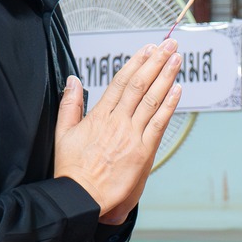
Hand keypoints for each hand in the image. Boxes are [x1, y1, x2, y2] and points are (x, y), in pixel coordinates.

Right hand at [54, 43, 181, 225]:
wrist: (80, 197)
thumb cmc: (71, 170)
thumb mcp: (63, 133)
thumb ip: (70, 104)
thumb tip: (73, 80)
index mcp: (99, 116)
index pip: (121, 82)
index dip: (136, 63)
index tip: (148, 48)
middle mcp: (117, 122)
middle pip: (139, 84)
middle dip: (156, 62)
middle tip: (169, 44)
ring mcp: (131, 135)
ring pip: (151, 99)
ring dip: (166, 76)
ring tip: (176, 58)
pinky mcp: (143, 152)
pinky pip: (159, 123)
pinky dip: (169, 105)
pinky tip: (178, 89)